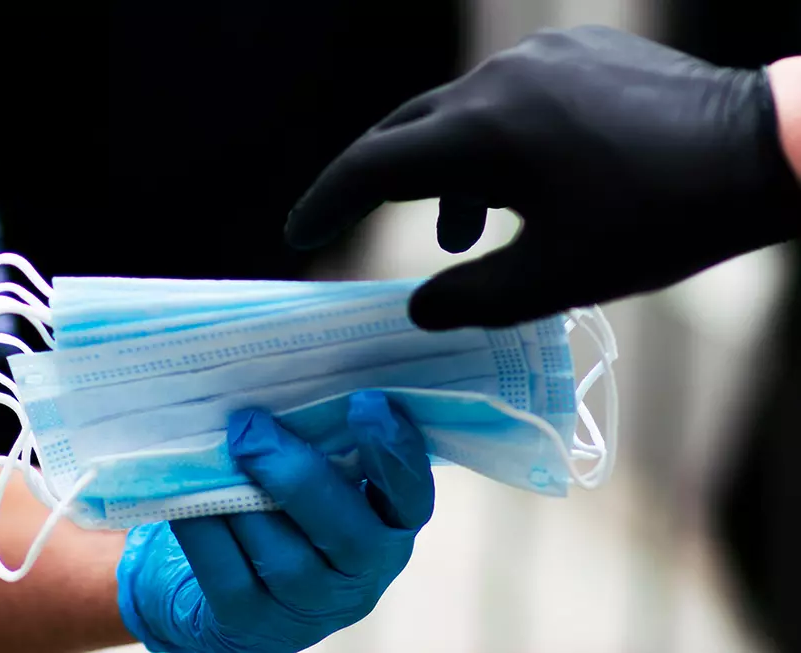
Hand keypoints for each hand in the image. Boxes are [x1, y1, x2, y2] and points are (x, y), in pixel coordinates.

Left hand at [116, 391, 434, 652]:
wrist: (245, 586)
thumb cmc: (293, 507)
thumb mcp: (326, 477)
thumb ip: (326, 443)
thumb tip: (290, 380)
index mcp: (391, 527)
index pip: (412, 496)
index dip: (396, 453)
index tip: (366, 402)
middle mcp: (361, 576)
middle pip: (346, 535)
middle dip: (296, 476)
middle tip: (249, 426)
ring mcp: (307, 607)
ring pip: (281, 557)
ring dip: (243, 497)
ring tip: (219, 451)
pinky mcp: (251, 621)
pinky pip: (226, 573)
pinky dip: (204, 527)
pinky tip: (190, 493)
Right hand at [284, 26, 800, 328]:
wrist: (755, 152)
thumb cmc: (655, 223)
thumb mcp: (554, 281)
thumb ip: (470, 301)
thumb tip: (415, 310)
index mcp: (480, 134)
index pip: (372, 168)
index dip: (326, 203)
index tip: (299, 232)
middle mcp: (495, 80)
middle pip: (402, 131)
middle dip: (373, 183)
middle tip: (352, 222)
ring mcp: (535, 58)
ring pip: (455, 114)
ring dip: (441, 173)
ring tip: (461, 233)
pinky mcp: (571, 51)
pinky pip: (503, 97)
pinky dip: (487, 143)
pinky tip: (518, 182)